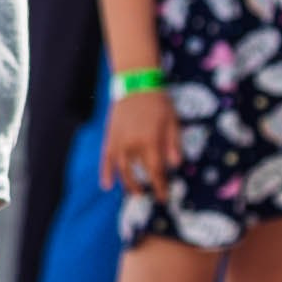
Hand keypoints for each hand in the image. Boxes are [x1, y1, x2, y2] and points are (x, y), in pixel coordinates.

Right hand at [100, 86, 182, 201]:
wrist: (135, 83)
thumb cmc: (158, 101)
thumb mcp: (172, 121)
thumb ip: (174, 144)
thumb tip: (176, 166)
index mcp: (150, 141)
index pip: (156, 171)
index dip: (160, 186)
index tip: (164, 198)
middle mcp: (133, 144)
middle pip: (139, 172)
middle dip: (145, 187)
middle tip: (150, 197)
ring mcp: (119, 141)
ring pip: (122, 169)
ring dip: (128, 183)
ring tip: (134, 193)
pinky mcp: (109, 136)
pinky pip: (106, 158)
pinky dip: (105, 172)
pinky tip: (106, 185)